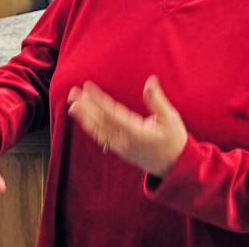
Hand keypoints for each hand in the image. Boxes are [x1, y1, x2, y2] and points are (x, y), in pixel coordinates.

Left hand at [67, 76, 186, 177]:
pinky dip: (91, 129)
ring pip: (99, 131)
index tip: (87, 87)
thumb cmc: (174, 140)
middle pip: (100, 122)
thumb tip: (151, 81)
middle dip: (85, 107)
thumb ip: (157, 100)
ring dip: (84, 118)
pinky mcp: (121, 151)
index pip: (111, 113)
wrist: (176, 167)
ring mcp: (121, 148)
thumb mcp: (170, 118)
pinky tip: (84, 120)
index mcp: (136, 132)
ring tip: (73, 105)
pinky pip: (102, 139)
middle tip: (72, 93)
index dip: (98, 100)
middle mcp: (125, 141)